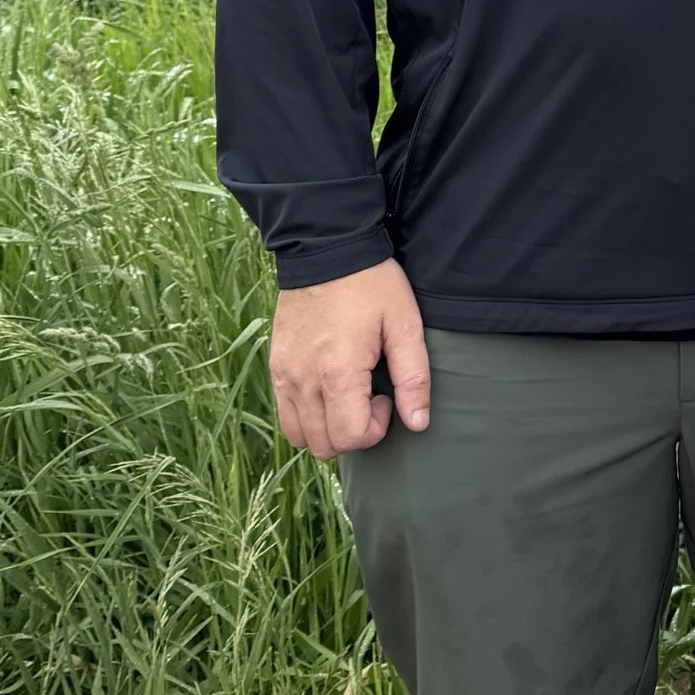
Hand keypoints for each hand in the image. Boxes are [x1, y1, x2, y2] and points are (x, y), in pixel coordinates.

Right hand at [269, 260, 429, 461]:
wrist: (325, 249)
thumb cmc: (371, 285)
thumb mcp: (404, 324)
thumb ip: (413, 378)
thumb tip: (418, 423)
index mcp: (337, 373)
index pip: (351, 438)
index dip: (376, 429)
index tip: (386, 398)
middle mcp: (303, 381)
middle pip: (325, 444)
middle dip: (354, 433)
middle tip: (370, 397)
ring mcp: (284, 375)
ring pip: (300, 436)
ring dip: (328, 430)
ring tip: (349, 397)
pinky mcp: (276, 366)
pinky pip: (284, 415)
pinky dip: (306, 418)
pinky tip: (328, 390)